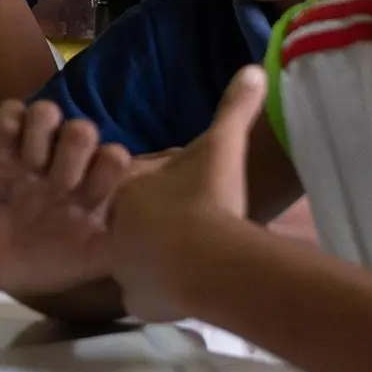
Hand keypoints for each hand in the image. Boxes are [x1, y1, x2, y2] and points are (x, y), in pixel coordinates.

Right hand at [0, 101, 134, 297]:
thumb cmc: (52, 263)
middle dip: (71, 149)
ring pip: (47, 113)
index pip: (112, 157)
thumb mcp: (89, 261)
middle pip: (81, 130)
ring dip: (40, 131)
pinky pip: (10, 114)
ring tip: (28, 164)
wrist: (0, 267)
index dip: (106, 166)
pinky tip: (4, 152)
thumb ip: (117, 245)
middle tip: (57, 181)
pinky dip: (9, 123)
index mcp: (91, 185)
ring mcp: (32, 153)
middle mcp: (66, 164)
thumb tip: (140, 236)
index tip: (88, 194)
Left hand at [104, 65, 267, 318]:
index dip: (159, 195)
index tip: (186, 199)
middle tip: (189, 231)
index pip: (134, 191)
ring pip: (137, 264)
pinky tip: (186, 288)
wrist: (209, 259)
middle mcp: (115, 231)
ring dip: (158, 262)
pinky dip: (161, 295)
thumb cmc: (209, 199)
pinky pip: (145, 297)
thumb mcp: (223, 145)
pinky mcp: (136, 302)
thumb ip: (234, 108)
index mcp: (127, 193)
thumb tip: (255, 69)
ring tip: (191, 262)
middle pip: (133, 228)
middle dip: (155, 230)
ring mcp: (123, 270)